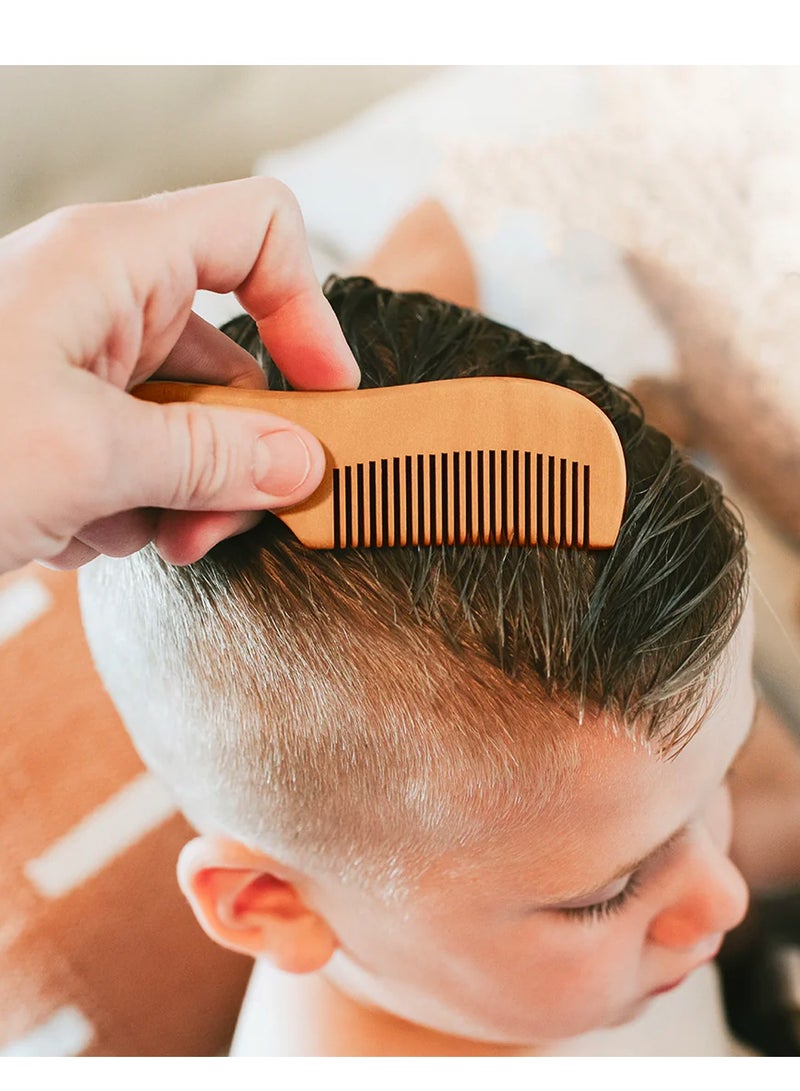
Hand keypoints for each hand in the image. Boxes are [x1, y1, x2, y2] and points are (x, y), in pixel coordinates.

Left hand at [0, 177, 360, 573]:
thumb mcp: (86, 456)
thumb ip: (213, 457)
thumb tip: (304, 465)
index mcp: (114, 262)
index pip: (258, 234)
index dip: (310, 310)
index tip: (329, 399)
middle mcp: (103, 303)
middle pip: (233, 356)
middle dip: (242, 448)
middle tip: (233, 519)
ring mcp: (80, 368)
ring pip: (189, 425)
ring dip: (185, 495)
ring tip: (139, 537)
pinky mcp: (60, 424)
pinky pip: (139, 461)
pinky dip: (128, 508)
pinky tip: (76, 533)